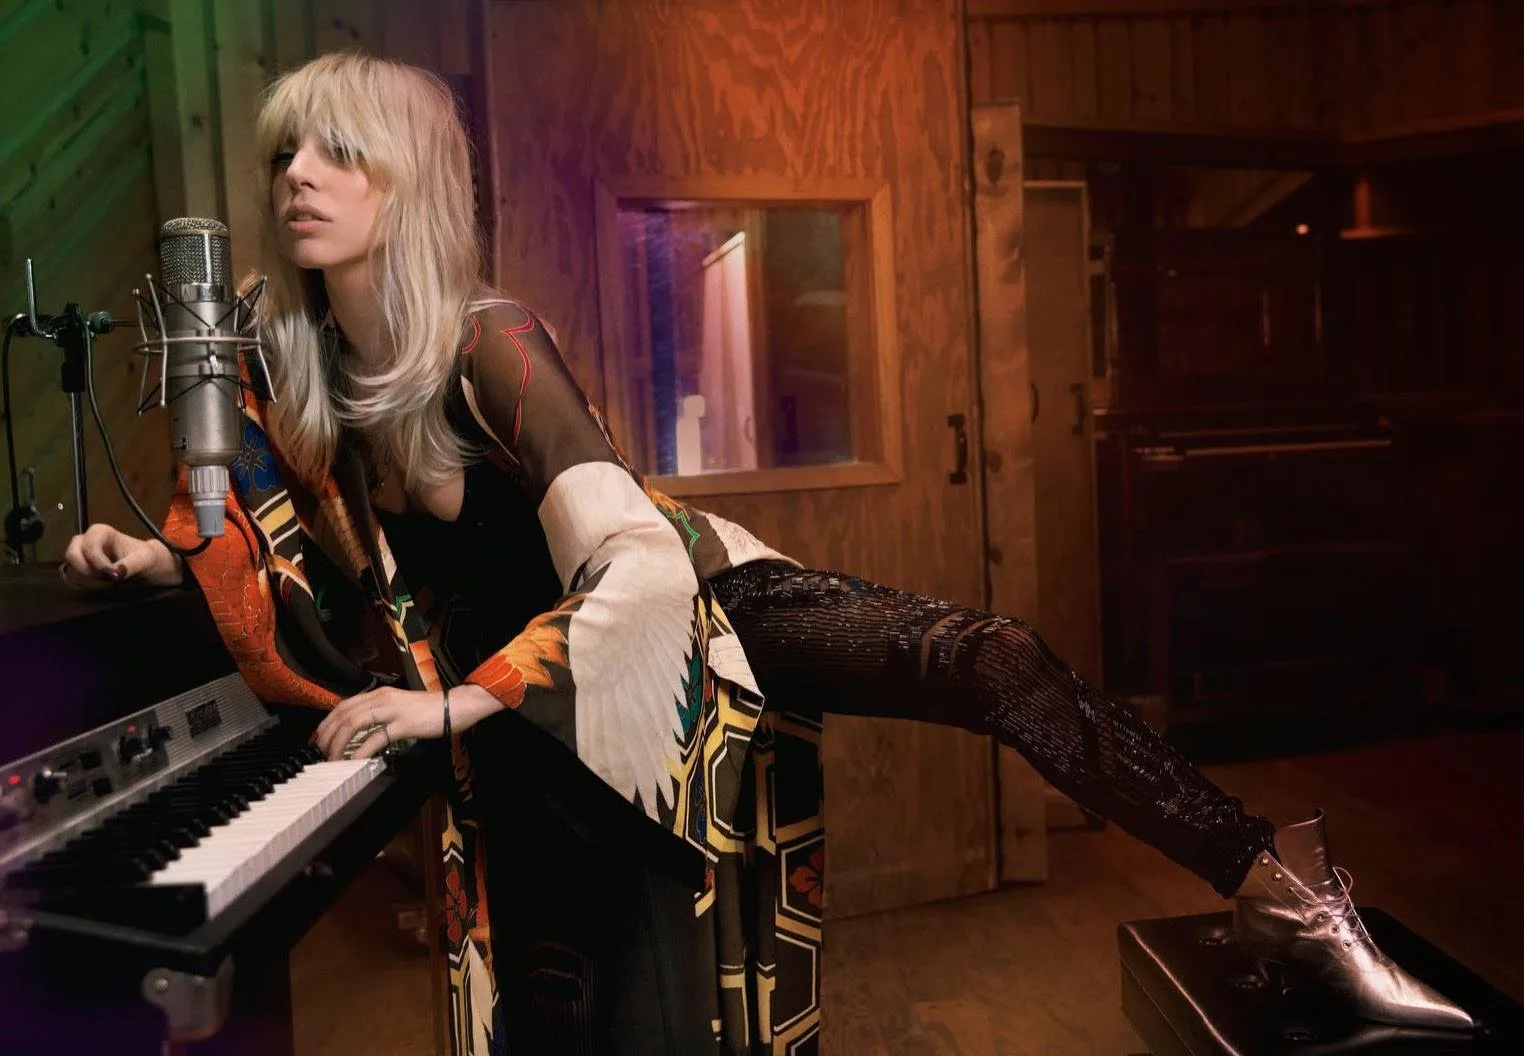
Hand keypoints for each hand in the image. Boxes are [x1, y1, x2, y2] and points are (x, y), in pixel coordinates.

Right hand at [59, 524, 182, 590]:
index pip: (88, 547)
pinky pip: (73, 580)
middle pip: (73, 555)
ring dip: (89, 581)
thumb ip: (131, 565)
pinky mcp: (78, 569)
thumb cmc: (146, 557)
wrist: (146, 566)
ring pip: (71, 570)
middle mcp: (85, 541)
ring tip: (109, 582)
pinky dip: (86, 586)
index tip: (115, 575)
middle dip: (89, 571)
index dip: (98, 563)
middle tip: (109, 579)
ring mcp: (79, 555)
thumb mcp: (145, 559)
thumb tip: (116, 573)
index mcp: (100, 532)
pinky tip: (103, 586)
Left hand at [313, 683, 500, 760]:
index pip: (343, 706)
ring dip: (339, 742)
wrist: (455, 707)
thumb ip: (380, 715)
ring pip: (355, 723)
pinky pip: (376, 737)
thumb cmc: (429, 711)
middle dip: (327, 734)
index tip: (318, 738)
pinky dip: (361, 750)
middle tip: (320, 752)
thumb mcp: (399, 708)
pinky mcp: (404, 723)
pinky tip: (354, 760)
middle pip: (344, 714)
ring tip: (332, 758)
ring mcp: (393, 710)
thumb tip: (360, 733)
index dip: (326, 722)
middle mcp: (382, 698)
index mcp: (380, 694)